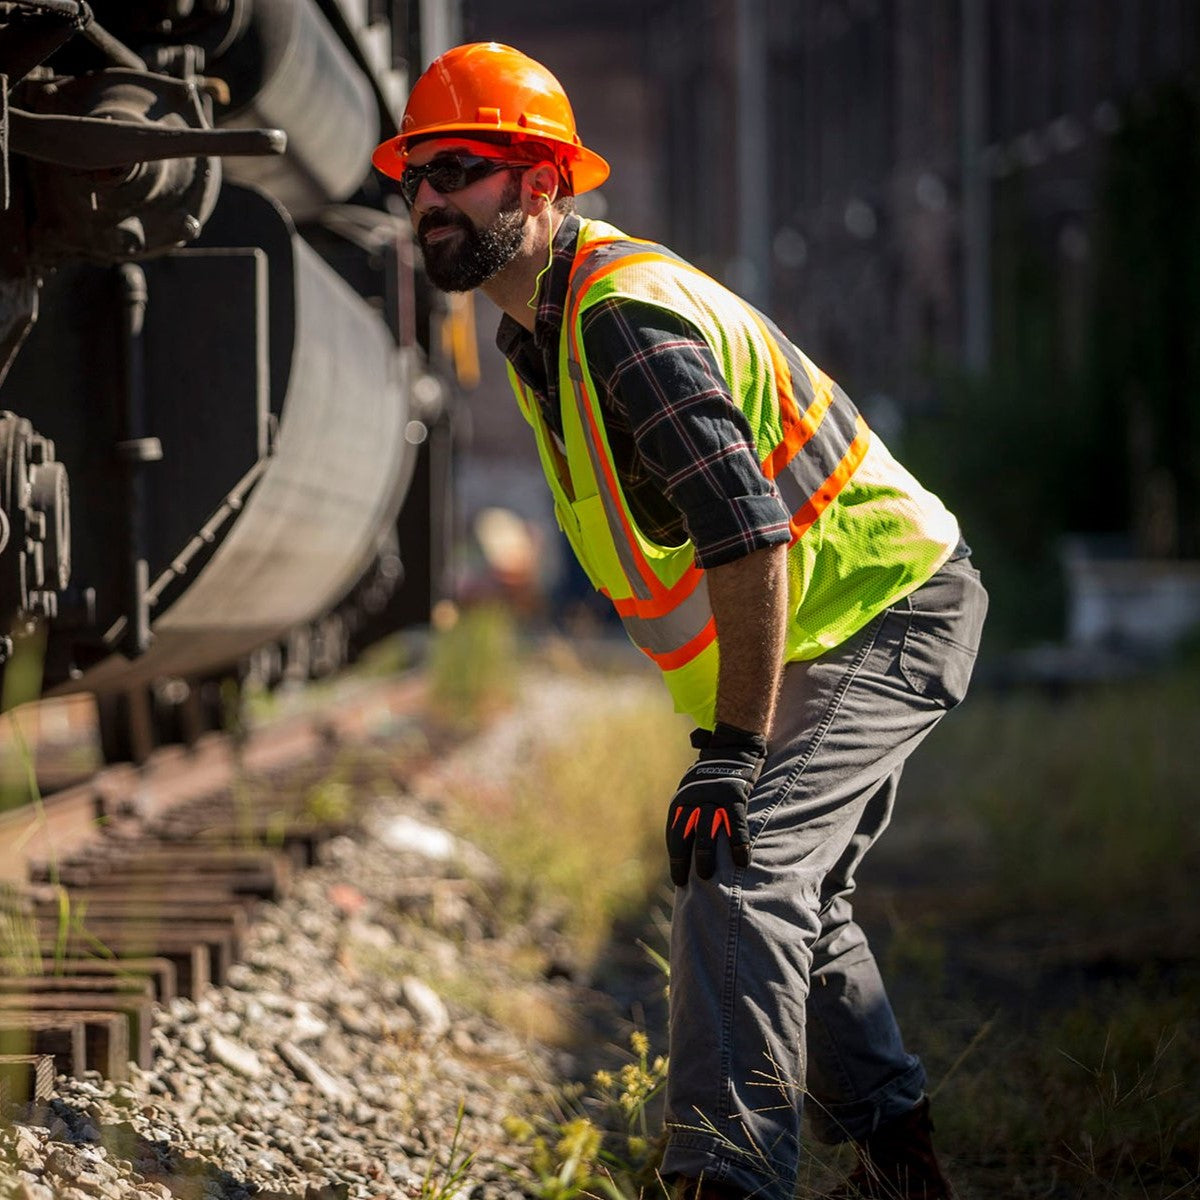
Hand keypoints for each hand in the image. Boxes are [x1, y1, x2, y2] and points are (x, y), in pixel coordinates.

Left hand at [666, 723, 766, 885]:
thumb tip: (689, 840)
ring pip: (705, 831)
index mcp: (681, 799)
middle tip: (687, 882)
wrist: (733, 746)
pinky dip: (738, 843)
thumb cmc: (714, 775)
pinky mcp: (734, 795)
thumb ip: (690, 810)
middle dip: (684, 860)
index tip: (679, 878)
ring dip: (705, 855)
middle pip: (684, 834)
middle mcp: (693, 798)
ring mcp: (713, 797)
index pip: (674, 833)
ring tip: (706, 876)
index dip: (676, 857)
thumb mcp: (693, 788)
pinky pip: (735, 824)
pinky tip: (742, 861)